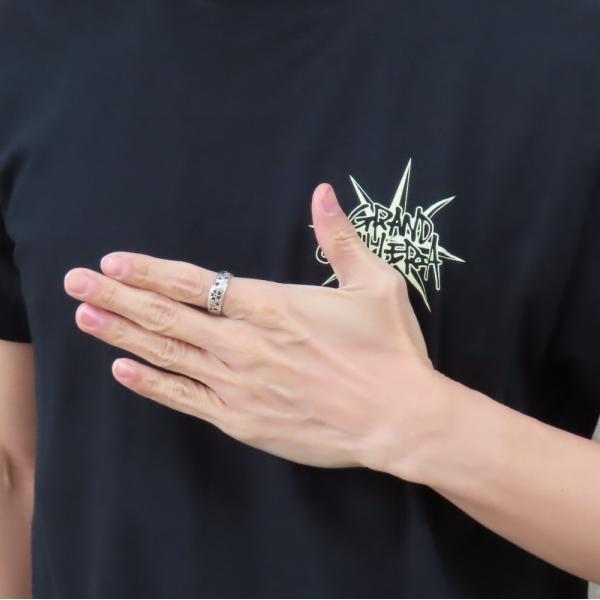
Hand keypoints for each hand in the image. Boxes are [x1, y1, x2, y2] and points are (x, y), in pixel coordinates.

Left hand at [64, 184, 451, 480]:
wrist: (397, 418)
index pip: (196, 283)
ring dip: (123, 333)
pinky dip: (151, 384)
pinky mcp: (241, 421)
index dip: (151, 271)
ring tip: (85, 317)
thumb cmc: (389, 350)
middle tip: (75, 282)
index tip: (115, 262)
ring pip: (168, 354)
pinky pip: (185, 398)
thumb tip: (323, 192)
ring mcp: (238, 384)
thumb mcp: (374, 284)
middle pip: (168, 315)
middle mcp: (245, 343)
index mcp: (273, 306)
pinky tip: (122, 369)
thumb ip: (339, 237)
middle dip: (117, 296)